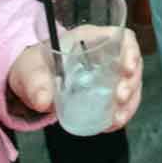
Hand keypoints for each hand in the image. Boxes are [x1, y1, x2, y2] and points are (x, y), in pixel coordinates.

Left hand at [6, 25, 142, 131]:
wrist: (29, 83)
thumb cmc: (32, 67)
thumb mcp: (30, 72)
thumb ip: (36, 84)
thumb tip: (44, 101)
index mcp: (91, 40)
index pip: (122, 38)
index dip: (131, 51)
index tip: (128, 69)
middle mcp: (105, 56)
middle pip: (132, 64)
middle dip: (132, 83)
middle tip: (120, 98)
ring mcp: (107, 75)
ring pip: (131, 85)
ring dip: (130, 102)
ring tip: (117, 118)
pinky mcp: (105, 93)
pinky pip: (121, 102)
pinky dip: (121, 113)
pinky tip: (112, 124)